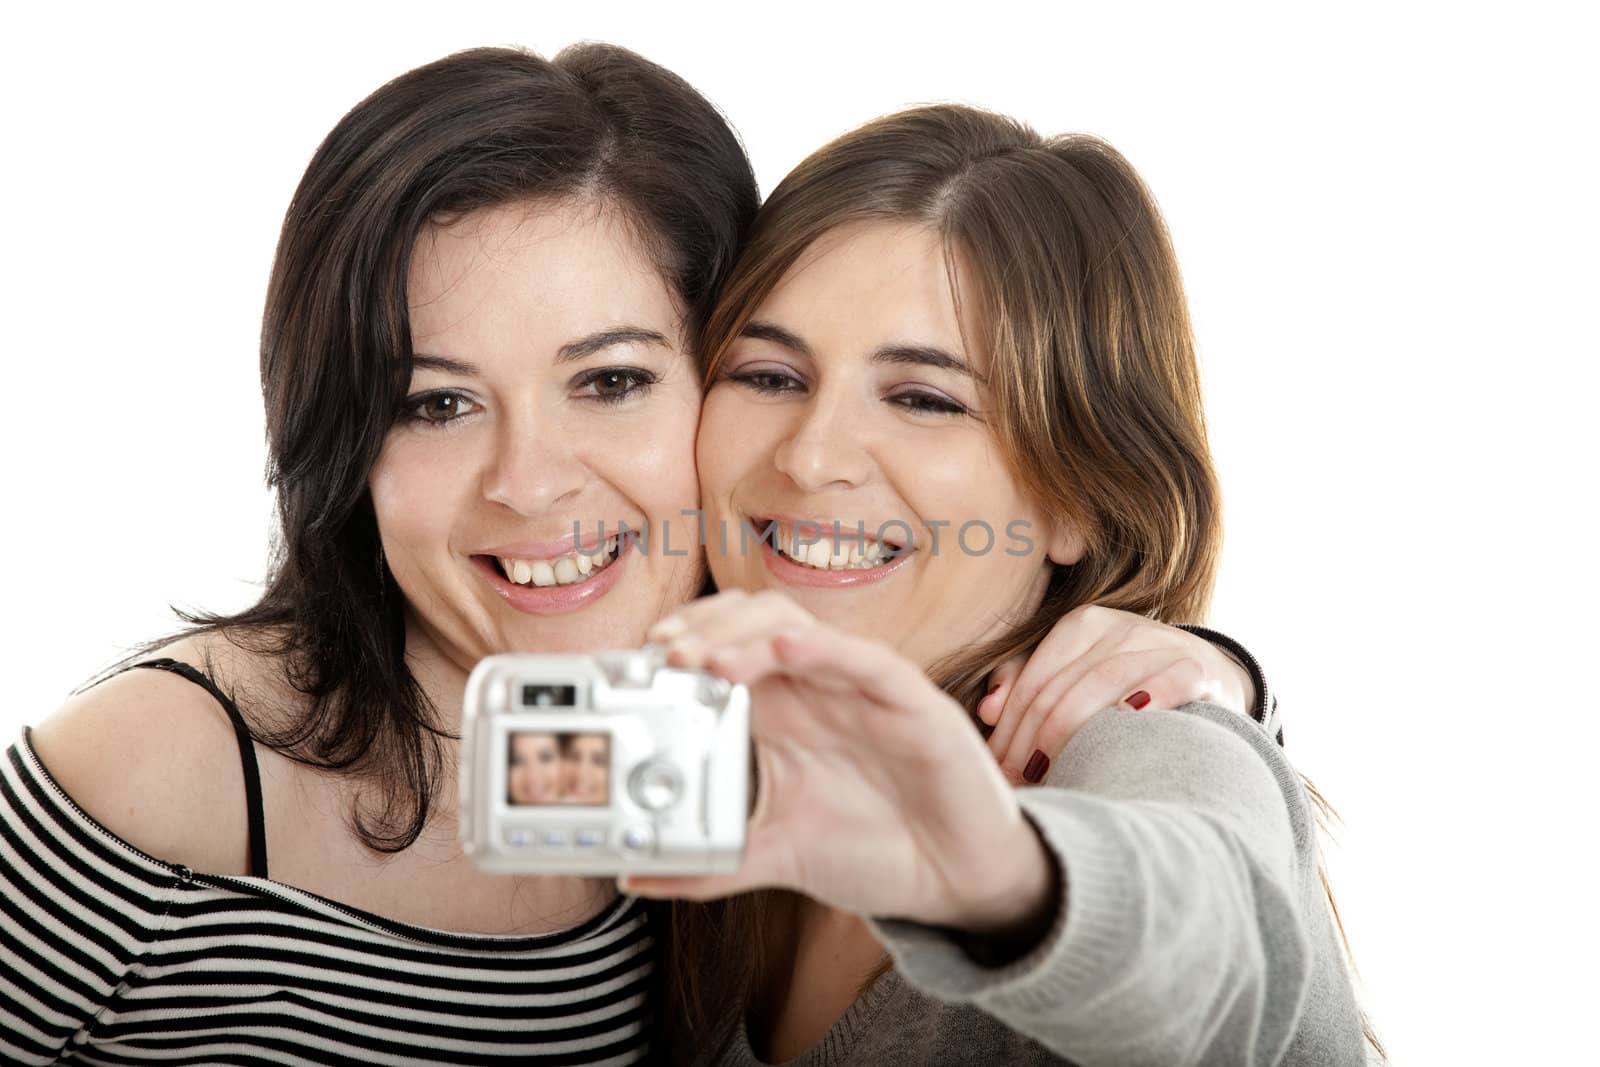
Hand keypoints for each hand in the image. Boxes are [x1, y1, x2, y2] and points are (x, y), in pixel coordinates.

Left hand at [629, 591, 1054, 933]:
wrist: (954, 883)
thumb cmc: (875, 850)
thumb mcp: (777, 856)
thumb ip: (711, 863)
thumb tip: (635, 876)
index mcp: (781, 712)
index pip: (720, 648)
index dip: (677, 643)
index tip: (632, 665)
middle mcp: (815, 688)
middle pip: (750, 621)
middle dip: (701, 629)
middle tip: (662, 656)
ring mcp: (860, 689)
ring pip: (798, 626)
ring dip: (746, 633)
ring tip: (706, 658)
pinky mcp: (911, 703)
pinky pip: (866, 660)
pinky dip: (824, 646)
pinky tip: (786, 647)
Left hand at [979, 605, 1254, 784]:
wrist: (1212, 682)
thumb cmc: (1127, 690)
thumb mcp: (1078, 677)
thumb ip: (1026, 685)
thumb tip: (986, 713)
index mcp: (1080, 626)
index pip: (1033, 682)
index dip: (1008, 730)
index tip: (994, 771)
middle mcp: (1117, 627)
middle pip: (1060, 687)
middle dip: (1031, 740)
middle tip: (1015, 784)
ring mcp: (1159, 643)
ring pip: (1103, 682)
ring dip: (1072, 731)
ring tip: (1050, 771)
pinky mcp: (1197, 668)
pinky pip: (1167, 682)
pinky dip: (1143, 704)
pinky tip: (1121, 727)